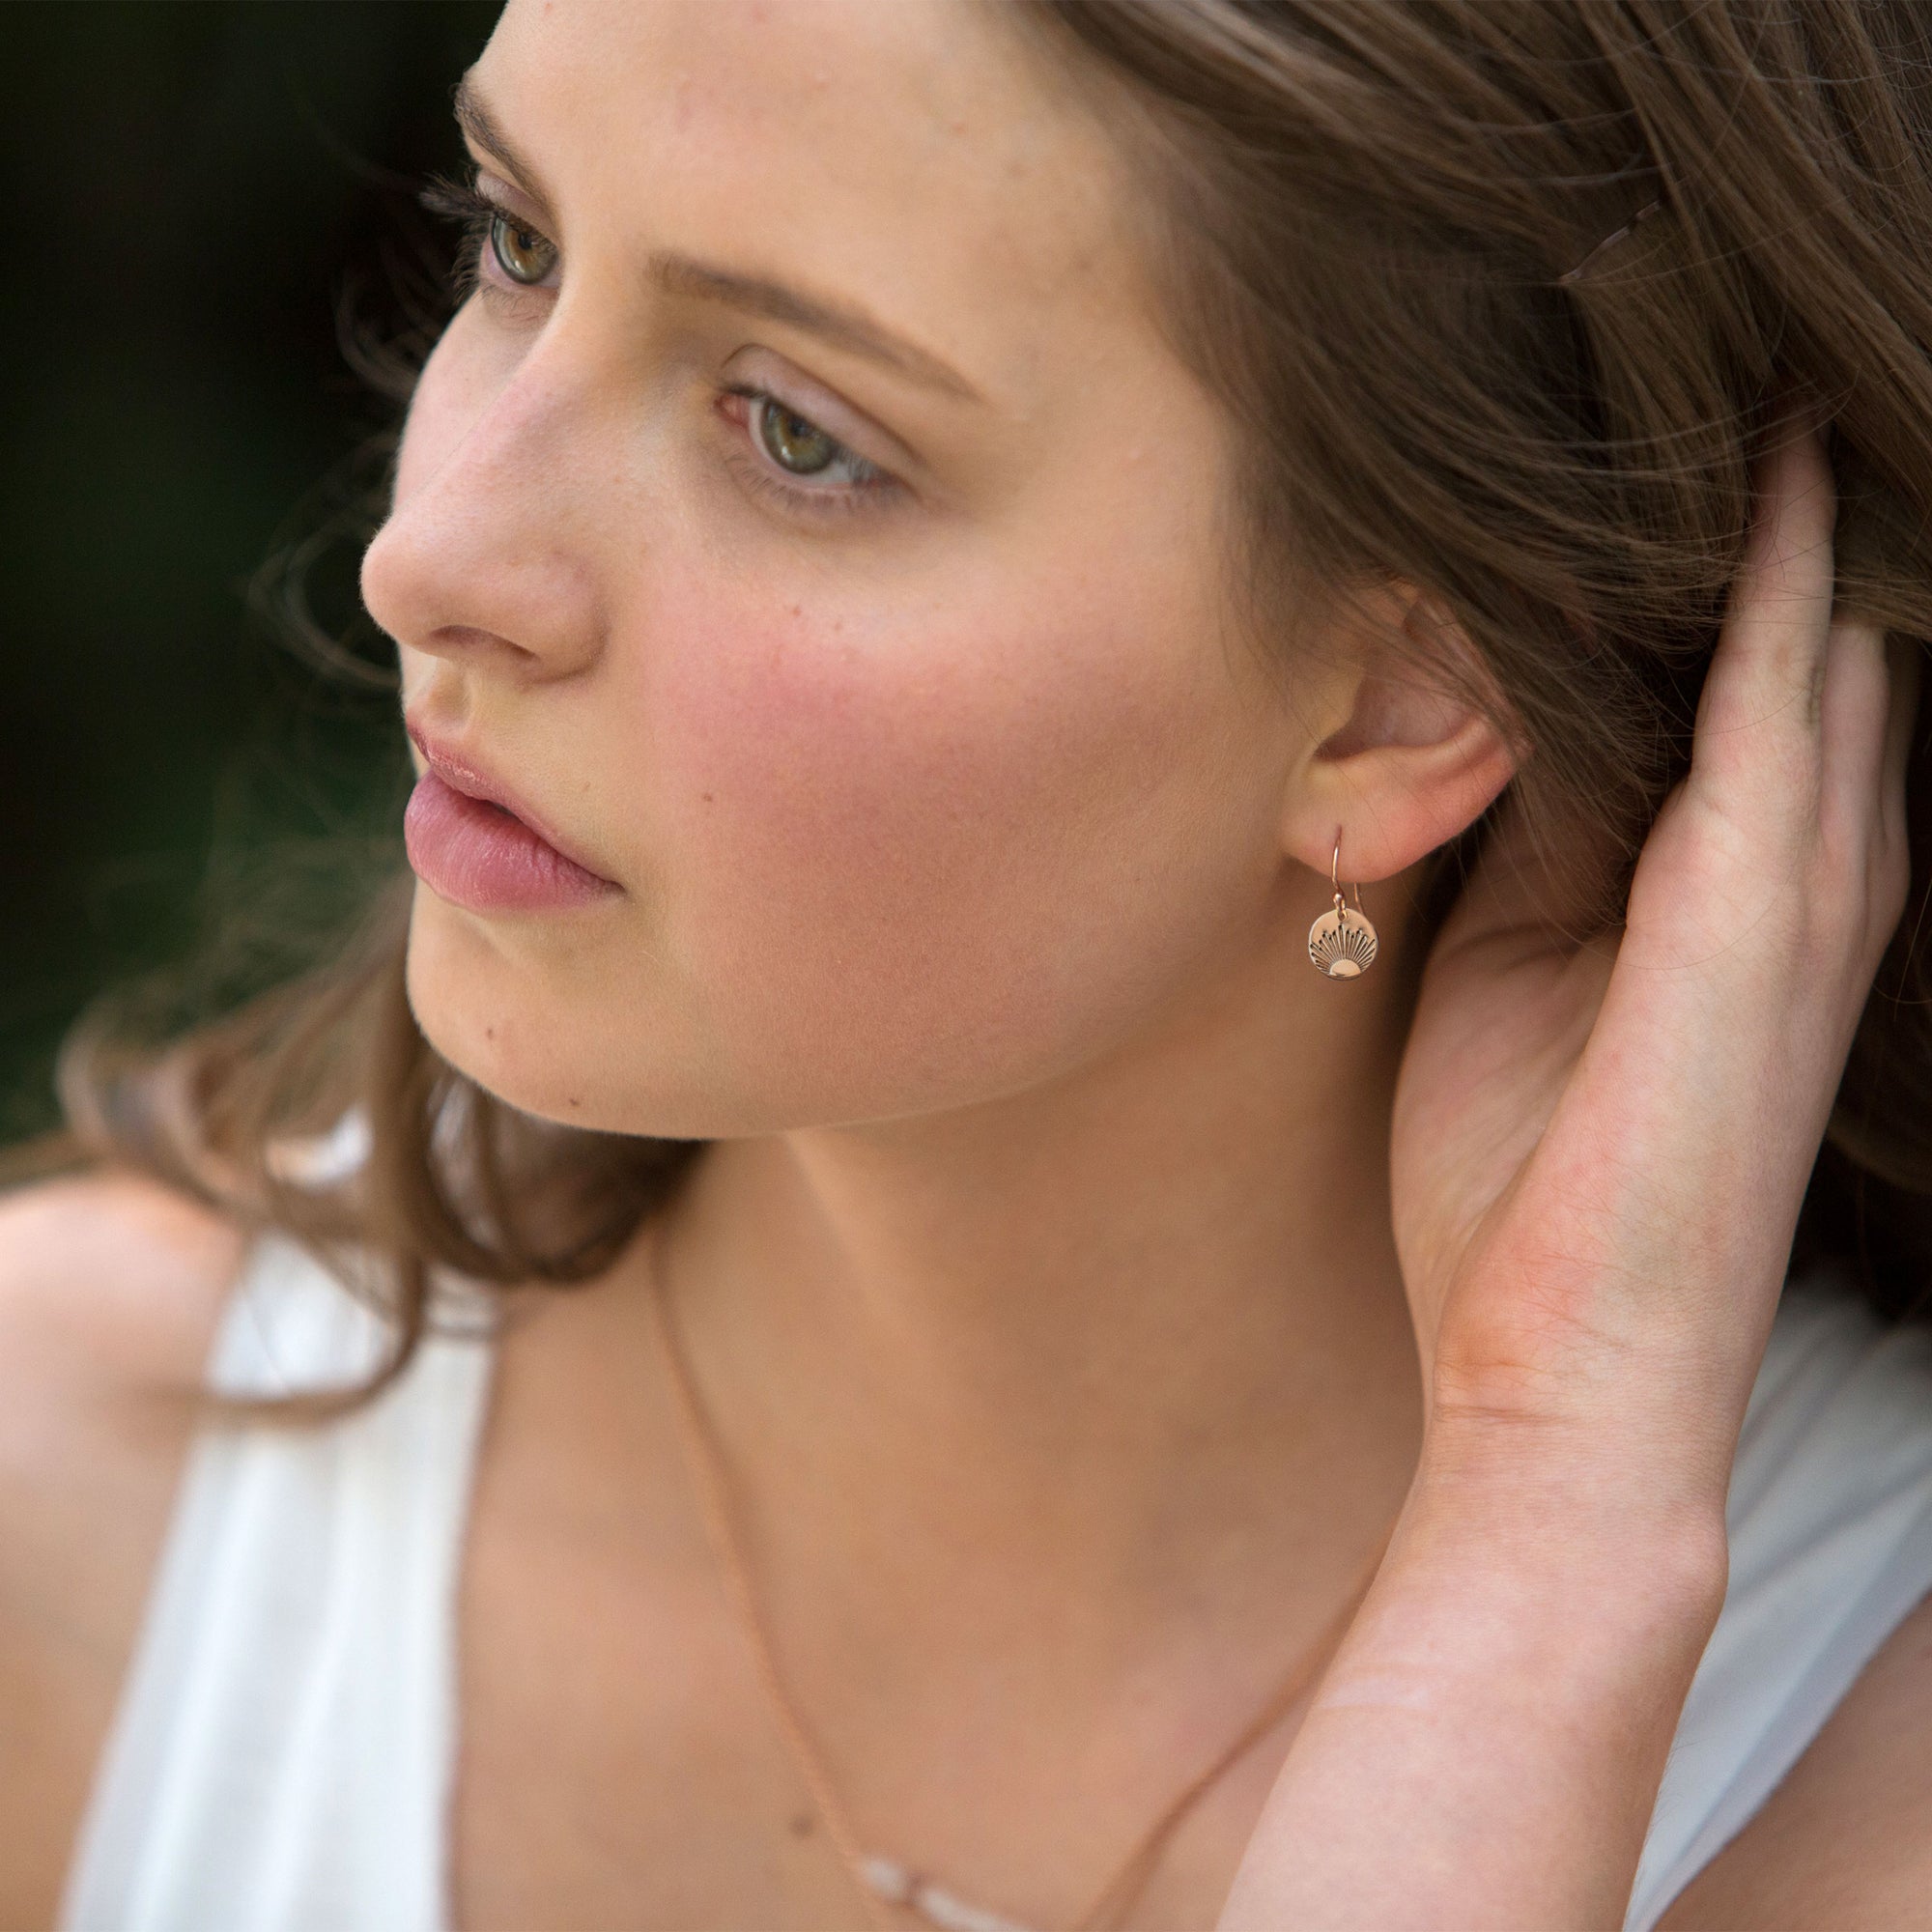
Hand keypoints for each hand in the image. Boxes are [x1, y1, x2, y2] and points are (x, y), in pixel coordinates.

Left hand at [1218, 421, 1918, 1931]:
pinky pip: (1773, 720)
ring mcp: (1790, 900)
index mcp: (1729, 896)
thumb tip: (1501, 710)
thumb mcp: (1506, 971)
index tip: (1691, 422)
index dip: (1731, 556)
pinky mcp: (1747, 929)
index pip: (1749, 684)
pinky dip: (1773, 600)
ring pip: (1813, 655)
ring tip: (1774, 370)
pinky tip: (1772, 486)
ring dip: (1797, 517)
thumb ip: (1532, 837)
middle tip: (1755, 342)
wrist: (1560, 1373)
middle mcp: (1795, 879)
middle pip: (1810, 647)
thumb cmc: (1524, 1186)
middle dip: (1789, 510)